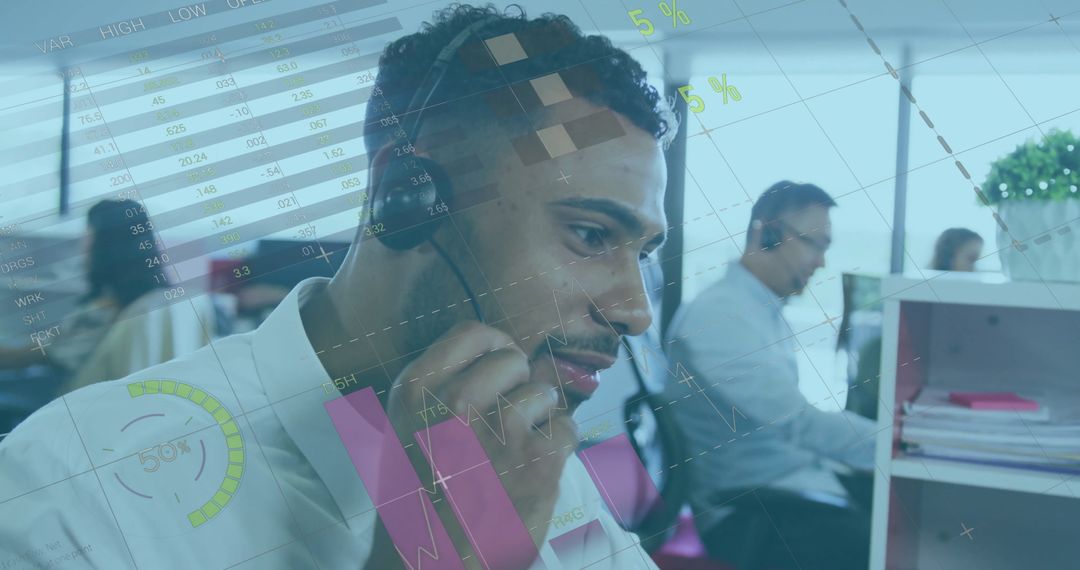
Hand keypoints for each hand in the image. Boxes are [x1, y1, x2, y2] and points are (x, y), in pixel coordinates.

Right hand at [380, 321, 576, 568]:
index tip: (500, 372)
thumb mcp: (410, 430)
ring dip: (539, 420)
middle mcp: (455, 403)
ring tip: (514, 453)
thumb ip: (448, 388)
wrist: (434, 562)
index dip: (495, 349)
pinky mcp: (537, 462)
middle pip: (513, 358)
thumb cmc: (424, 498)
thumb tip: (508, 357)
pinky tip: (532, 473)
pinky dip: (558, 451)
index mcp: (417, 391)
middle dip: (518, 386)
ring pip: (544, 393)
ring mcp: (499, 430)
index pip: (473, 333)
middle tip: (506, 422)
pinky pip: (567, 429)